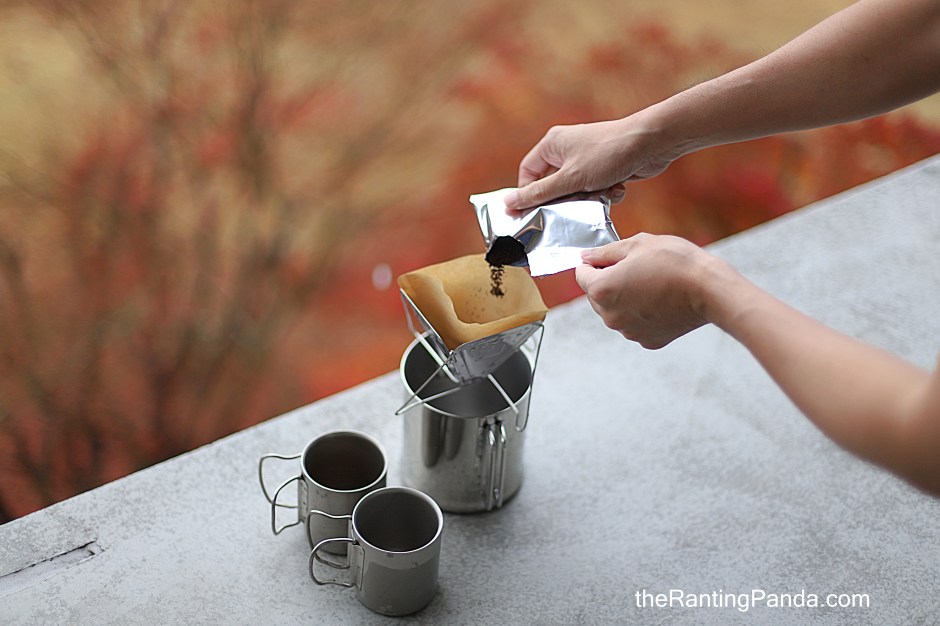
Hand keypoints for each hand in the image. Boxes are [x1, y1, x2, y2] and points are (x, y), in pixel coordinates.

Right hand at [504, 114, 678, 211]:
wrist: (650, 143)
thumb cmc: (608, 153)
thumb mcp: (569, 179)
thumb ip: (538, 194)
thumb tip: (509, 203)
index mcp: (552, 144)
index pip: (527, 174)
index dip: (527, 195)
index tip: (530, 216)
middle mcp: (567, 149)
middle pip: (552, 185)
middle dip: (565, 199)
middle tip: (569, 211)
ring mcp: (586, 159)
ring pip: (575, 191)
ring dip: (587, 198)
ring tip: (598, 194)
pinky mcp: (604, 168)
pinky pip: (595, 189)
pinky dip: (604, 193)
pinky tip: (615, 188)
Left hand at [574, 234, 723, 348]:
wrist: (710, 290)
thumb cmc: (675, 262)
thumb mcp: (637, 244)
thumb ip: (605, 252)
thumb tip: (586, 257)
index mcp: (602, 290)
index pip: (581, 274)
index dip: (592, 262)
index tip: (609, 257)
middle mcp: (610, 316)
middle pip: (595, 295)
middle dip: (607, 281)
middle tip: (635, 267)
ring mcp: (628, 331)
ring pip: (614, 311)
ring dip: (623, 298)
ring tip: (651, 282)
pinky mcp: (647, 340)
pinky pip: (634, 323)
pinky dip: (640, 313)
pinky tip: (660, 300)